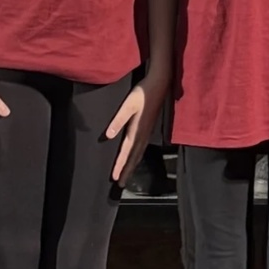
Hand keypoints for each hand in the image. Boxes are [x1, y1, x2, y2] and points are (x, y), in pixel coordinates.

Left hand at [105, 71, 169, 185]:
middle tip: (121, 184)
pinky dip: (138, 156)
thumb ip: (118, 120)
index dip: (120, 166)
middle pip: (134, 157)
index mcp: (136, 131)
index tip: (115, 179)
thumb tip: (108, 136)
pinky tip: (137, 155)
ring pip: (140, 153)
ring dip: (133, 164)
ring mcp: (148, 131)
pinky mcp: (150, 126)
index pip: (126, 153)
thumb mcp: (127, 105)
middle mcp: (143, 134)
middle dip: (127, 171)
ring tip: (128, 173)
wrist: (160, 83)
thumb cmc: (142, 93)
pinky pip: (143, 147)